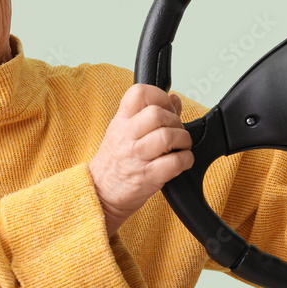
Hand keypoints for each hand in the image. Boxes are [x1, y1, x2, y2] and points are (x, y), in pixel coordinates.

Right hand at [89, 84, 194, 236]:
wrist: (100, 194)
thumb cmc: (114, 163)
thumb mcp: (124, 132)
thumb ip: (149, 114)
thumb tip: (174, 99)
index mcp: (121, 122)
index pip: (139, 93)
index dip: (159, 95)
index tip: (167, 106)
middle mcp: (126, 137)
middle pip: (157, 113)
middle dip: (175, 121)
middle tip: (176, 130)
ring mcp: (136, 157)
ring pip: (167, 136)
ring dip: (183, 140)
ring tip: (181, 146)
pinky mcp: (148, 177)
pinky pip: (175, 163)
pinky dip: (185, 160)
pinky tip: (182, 161)